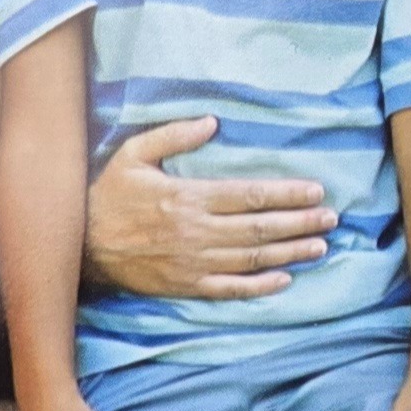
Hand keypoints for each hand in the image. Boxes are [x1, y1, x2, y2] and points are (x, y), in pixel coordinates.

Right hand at [84, 117, 337, 298]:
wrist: (77, 246)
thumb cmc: (107, 195)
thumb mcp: (132, 154)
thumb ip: (173, 136)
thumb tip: (211, 121)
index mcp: (189, 197)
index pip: (251, 195)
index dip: (288, 194)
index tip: (317, 191)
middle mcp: (197, 232)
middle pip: (261, 228)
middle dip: (300, 223)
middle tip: (332, 219)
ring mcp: (193, 263)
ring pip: (252, 259)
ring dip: (290, 253)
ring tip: (320, 246)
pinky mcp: (185, 286)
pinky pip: (230, 289)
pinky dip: (259, 286)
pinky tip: (284, 279)